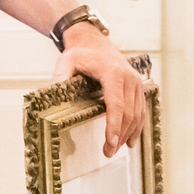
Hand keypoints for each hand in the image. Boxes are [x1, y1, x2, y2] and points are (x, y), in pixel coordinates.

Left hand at [54, 23, 147, 155]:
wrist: (95, 41)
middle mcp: (129, 77)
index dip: (114, 126)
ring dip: (128, 134)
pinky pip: (141, 109)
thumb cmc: (81, 53)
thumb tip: (53, 94)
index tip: (110, 143)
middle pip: (128, 113)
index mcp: (113, 73)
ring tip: (116, 149)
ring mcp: (136, 82)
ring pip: (137, 113)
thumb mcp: (66, 61)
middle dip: (119, 135)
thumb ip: (61, 77)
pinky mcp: (138, 86)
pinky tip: (131, 140)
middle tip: (108, 152)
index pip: (116, 104)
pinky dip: (137, 126)